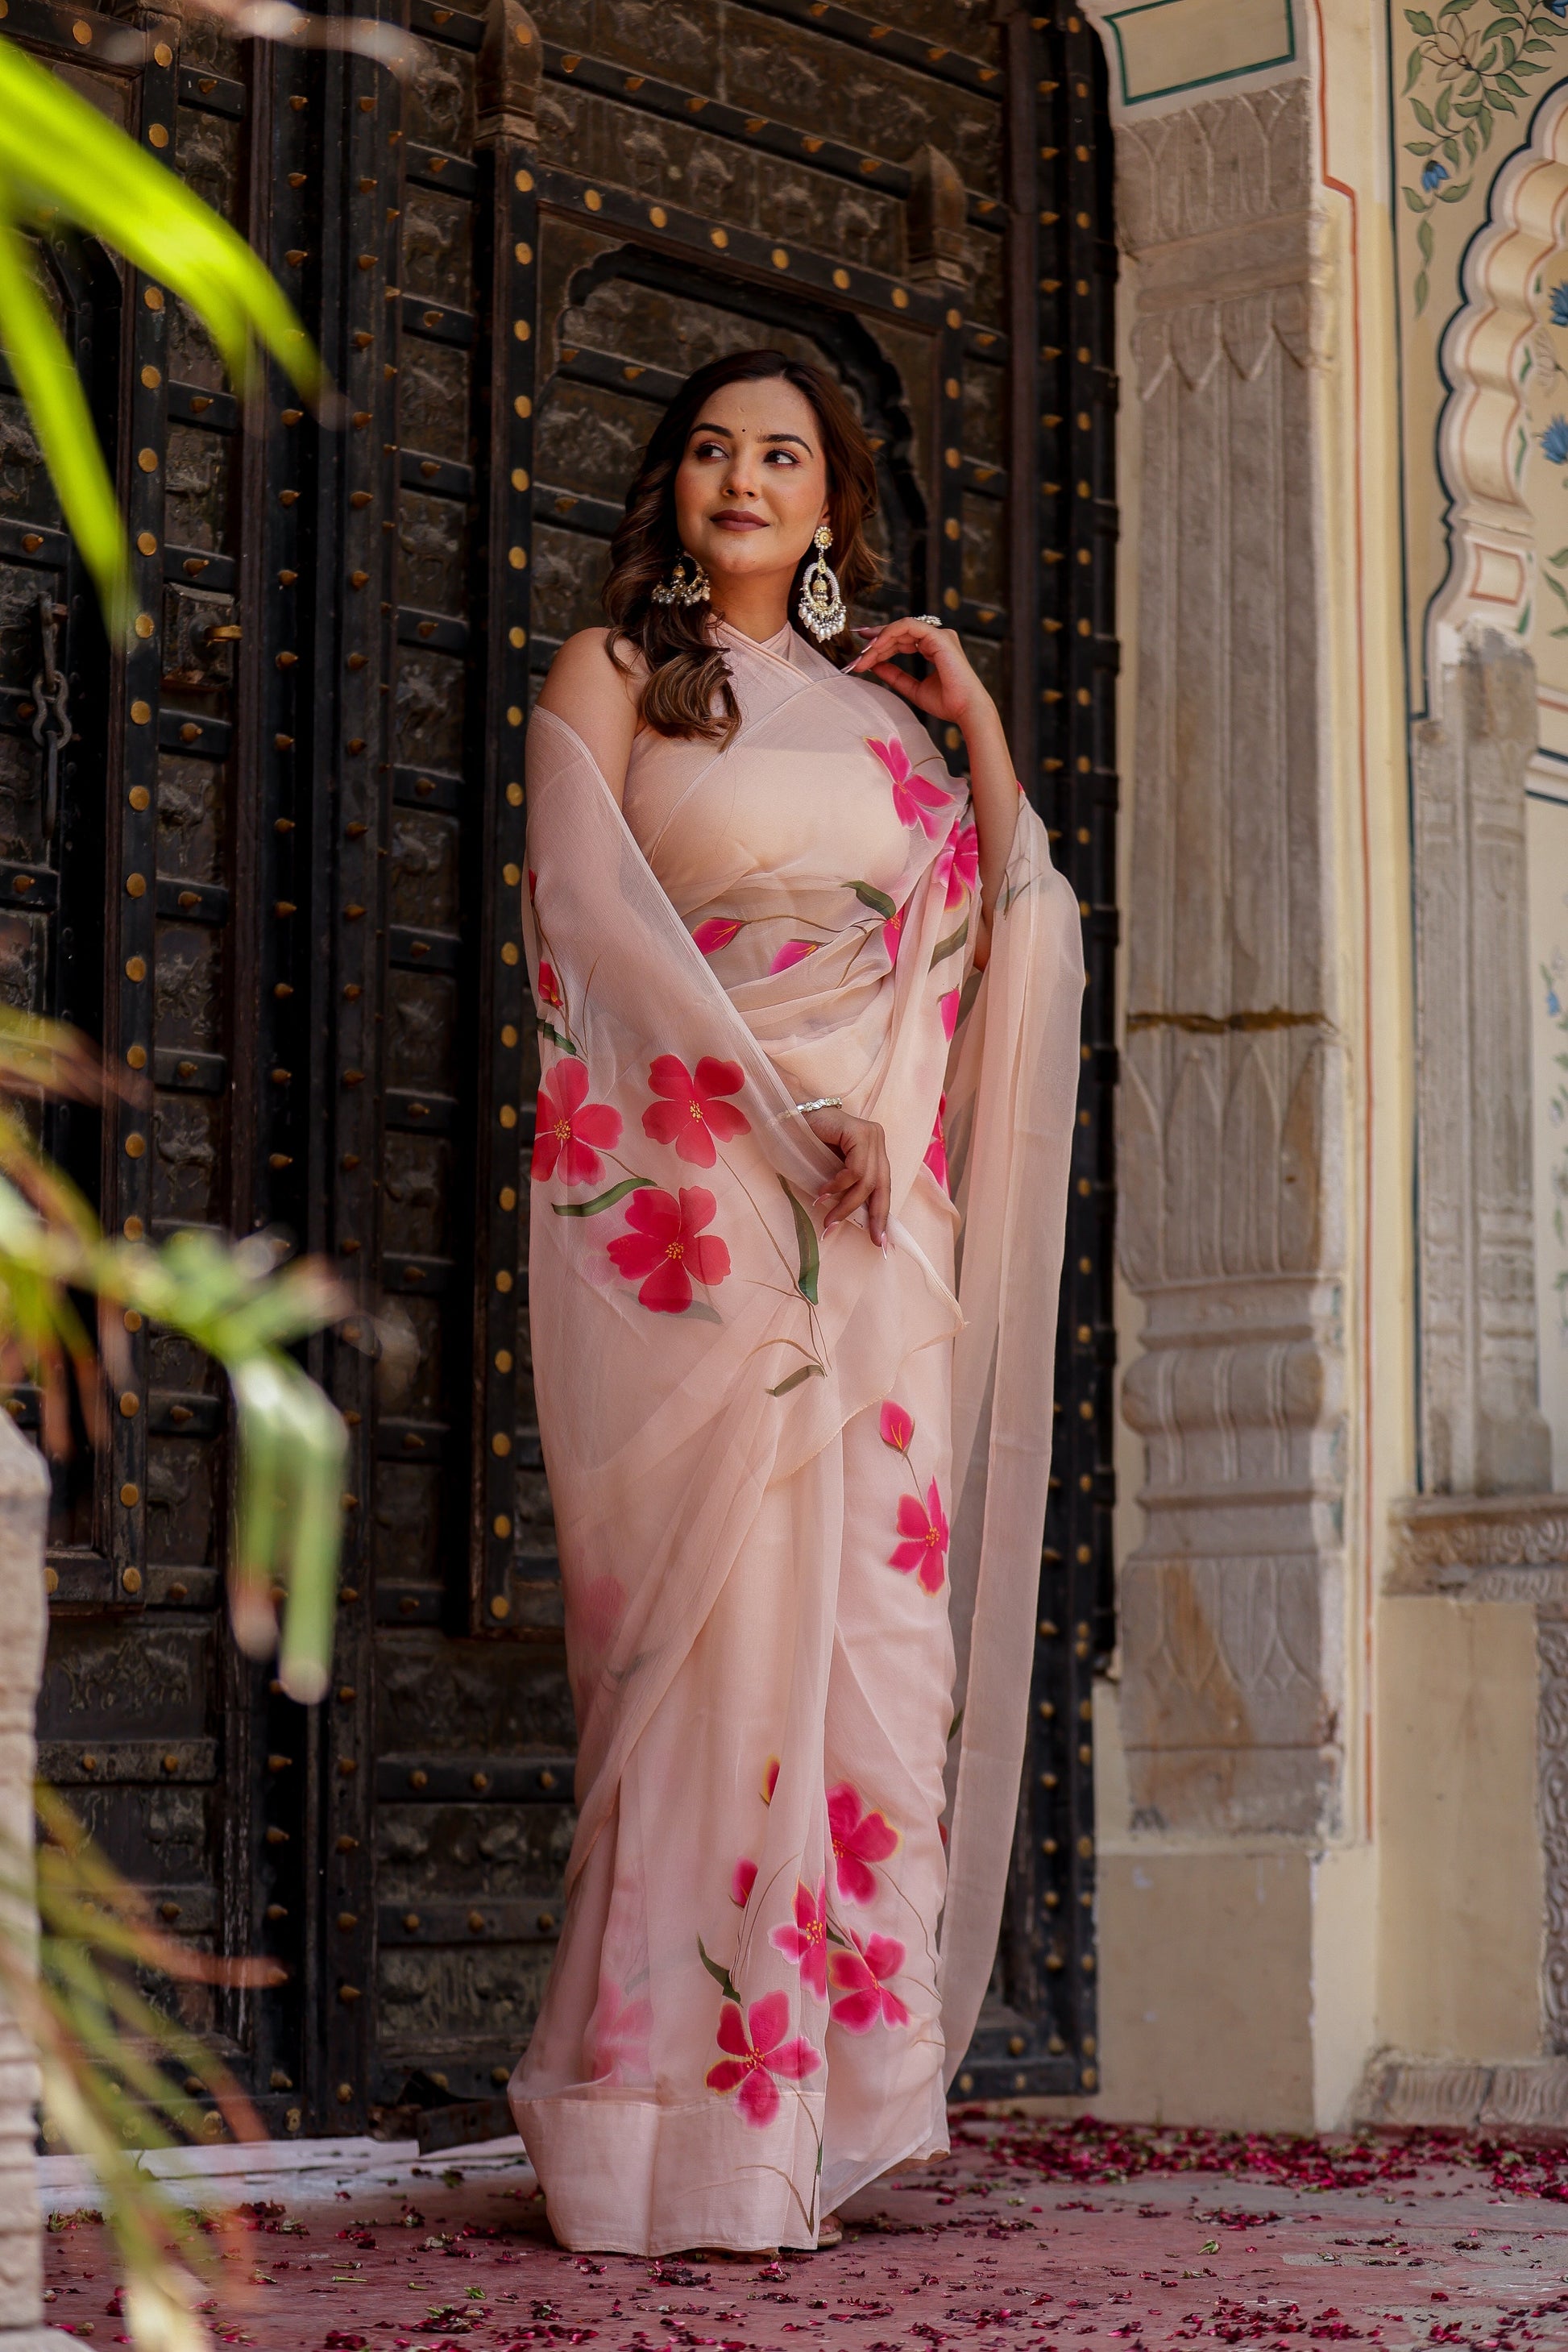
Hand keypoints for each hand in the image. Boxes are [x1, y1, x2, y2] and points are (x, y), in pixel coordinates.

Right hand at [803, 1106, 889, 1246]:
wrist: (791, 1116)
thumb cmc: (809, 1144)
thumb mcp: (834, 1170)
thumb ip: (848, 1187)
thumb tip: (857, 1220)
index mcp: (875, 1150)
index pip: (884, 1186)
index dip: (882, 1214)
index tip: (880, 1240)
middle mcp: (877, 1141)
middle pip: (882, 1185)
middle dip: (874, 1215)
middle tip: (868, 1238)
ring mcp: (870, 1135)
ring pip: (867, 1180)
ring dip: (847, 1204)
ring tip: (828, 1218)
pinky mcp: (859, 1132)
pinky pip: (855, 1169)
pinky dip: (839, 1186)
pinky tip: (823, 1193)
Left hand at [846, 615, 999, 739]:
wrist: (965, 710)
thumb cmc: (946, 702)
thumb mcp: (912, 688)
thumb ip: (895, 675)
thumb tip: (874, 665)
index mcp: (934, 648)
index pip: (901, 640)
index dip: (880, 646)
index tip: (861, 655)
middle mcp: (937, 638)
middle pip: (898, 633)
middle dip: (875, 642)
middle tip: (856, 655)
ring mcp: (939, 635)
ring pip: (900, 628)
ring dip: (879, 641)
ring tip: (863, 656)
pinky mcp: (938, 637)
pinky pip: (908, 627)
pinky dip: (890, 634)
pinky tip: (877, 647)